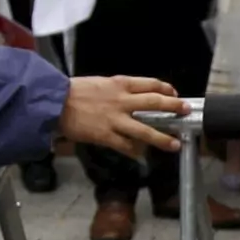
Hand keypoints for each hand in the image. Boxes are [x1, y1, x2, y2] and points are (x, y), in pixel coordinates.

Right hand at [59, 74, 181, 156]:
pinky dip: (135, 152)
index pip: (150, 84)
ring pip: (146, 129)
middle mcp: (122, 100)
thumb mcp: (100, 83)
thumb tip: (131, 98)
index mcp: (120, 84)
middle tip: (186, 112)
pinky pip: (126, 146)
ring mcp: (115, 120)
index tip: (174, 93)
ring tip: (176, 144)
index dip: (166, 89)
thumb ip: (117, 91)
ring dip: (163, 138)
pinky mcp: (106, 136)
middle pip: (155, 103)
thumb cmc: (73, 92)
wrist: (54, 102)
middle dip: (174, 107)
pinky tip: (142, 156)